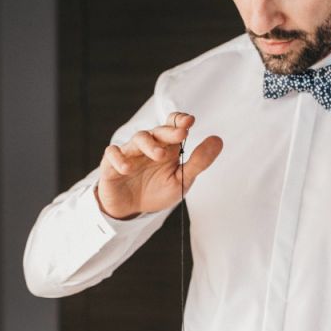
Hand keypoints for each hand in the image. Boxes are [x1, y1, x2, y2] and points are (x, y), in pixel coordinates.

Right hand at [95, 112, 223, 219]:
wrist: (132, 210)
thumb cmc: (157, 191)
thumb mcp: (182, 180)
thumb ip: (199, 161)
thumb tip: (218, 140)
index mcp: (167, 146)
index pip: (172, 125)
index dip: (179, 120)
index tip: (190, 121)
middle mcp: (148, 146)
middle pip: (157, 131)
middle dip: (169, 132)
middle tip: (182, 134)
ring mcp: (130, 153)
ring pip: (137, 139)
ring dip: (149, 145)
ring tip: (160, 155)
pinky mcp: (112, 164)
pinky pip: (112, 154)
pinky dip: (119, 159)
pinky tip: (128, 168)